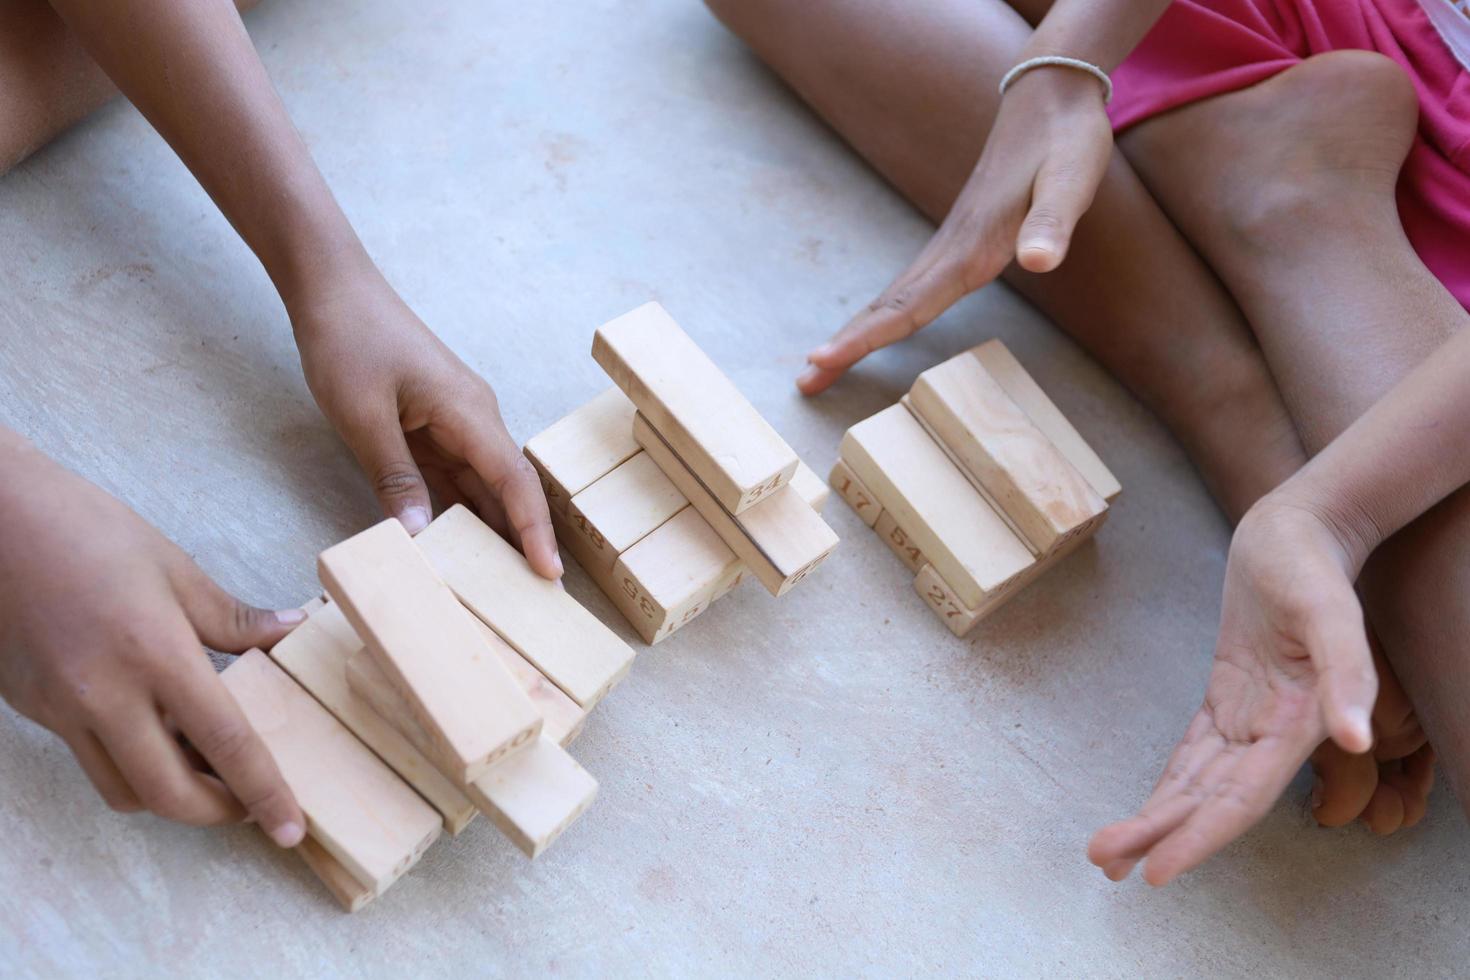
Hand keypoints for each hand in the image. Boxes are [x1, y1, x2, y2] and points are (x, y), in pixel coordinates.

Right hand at [0, 440, 306, 843]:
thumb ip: (232, 617)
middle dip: (215, 812)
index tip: (291, 827)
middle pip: (168, 792)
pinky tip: (154, 729)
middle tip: (248, 804)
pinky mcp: (34, 709)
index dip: (263, 792)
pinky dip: (130, 761)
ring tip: (204, 764)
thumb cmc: (86, 529)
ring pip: (122, 789)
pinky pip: (90, 758)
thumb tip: (289, 631)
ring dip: (169, 793)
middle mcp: (105, 695)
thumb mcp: (174, 567)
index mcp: (154, 654)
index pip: (225, 742)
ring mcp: (62, 709)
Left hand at [288, 264, 560, 578]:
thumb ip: (394, 477)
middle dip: (523, 541)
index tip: (549, 575)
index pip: (514, 481)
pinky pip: (455, 477)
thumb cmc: (349, 341)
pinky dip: (458, 512)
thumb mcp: (363, 417)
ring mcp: (455, 422)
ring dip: (490, 530)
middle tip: (530, 598)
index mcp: (468, 412)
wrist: (331, 288)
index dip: (534, 530)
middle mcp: (474, 419)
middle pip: (508, 489)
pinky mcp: (432, 426)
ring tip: (495, 584)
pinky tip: (452, 546)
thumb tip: (418, 535)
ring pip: (483, 487)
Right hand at [798, 66, 1112, 394]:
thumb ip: (1052, 223)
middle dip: (844, 347)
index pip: (909, 304)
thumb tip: (1040, 262)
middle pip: (886, 308)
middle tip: (805, 382)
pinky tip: (868, 330)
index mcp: (973, 245)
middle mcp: (951, 250)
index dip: (868, 336)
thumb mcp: (1072, 179)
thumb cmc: (1064, 142)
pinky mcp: (956, 243)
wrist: (1049, 100)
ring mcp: (949, 246)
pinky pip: (907, 291)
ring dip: (854, 334)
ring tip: (819, 367)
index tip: (825, 358)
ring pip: (891, 300)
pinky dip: (879, 317)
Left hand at [1088, 495, 1377, 884]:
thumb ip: (1348, 674)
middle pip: (1210, 800)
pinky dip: (1169, 784)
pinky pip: (1196, 754)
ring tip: (1108, 850)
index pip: (1241, 798)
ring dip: (1157, 818)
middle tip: (1104, 863)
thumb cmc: (1312, 566)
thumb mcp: (1331, 609)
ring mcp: (1249, 717)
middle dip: (1160, 835)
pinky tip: (1145, 811)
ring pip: (1198, 783)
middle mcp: (1273, 731)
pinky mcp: (1230, 698)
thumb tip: (1357, 738)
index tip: (1156, 870)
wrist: (1301, 533)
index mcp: (1299, 723)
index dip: (1200, 836)